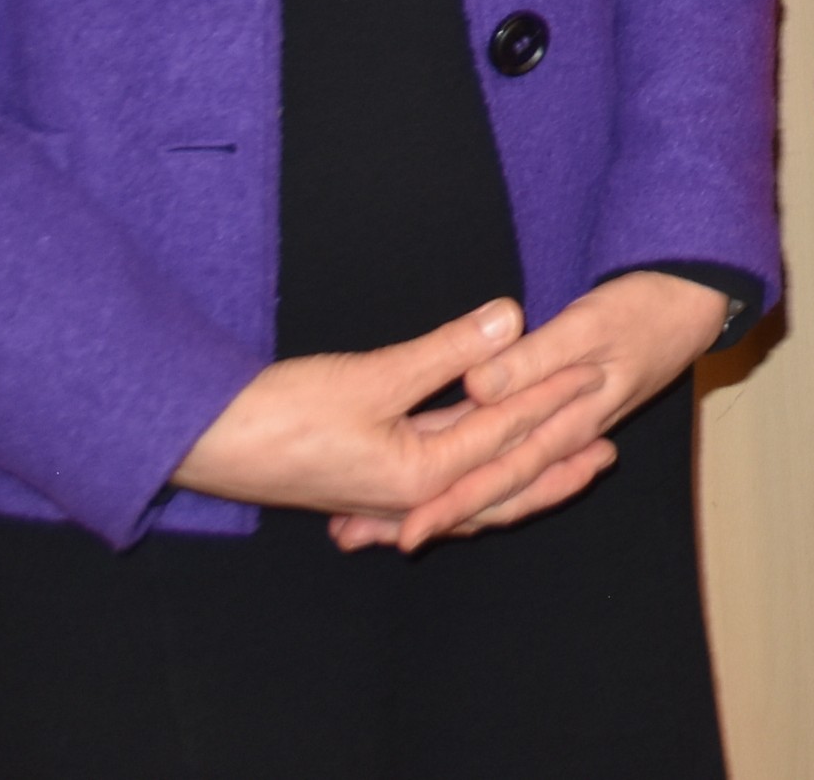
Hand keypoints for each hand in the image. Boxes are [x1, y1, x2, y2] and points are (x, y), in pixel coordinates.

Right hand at [172, 300, 602, 526]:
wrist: (205, 443)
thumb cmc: (281, 414)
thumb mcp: (373, 376)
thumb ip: (447, 350)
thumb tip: (512, 316)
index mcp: (419, 477)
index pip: (505, 435)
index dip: (551, 401)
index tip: (593, 375)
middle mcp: (411, 498)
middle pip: (500, 483)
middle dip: (555, 465)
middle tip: (608, 450)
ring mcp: (388, 496)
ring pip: (472, 490)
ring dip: (520, 475)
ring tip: (567, 462)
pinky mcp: (369, 484)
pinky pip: (439, 487)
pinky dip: (472, 477)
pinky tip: (485, 469)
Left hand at [331, 270, 734, 550]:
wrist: (689, 304)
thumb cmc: (643, 310)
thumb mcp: (587, 326)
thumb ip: (531, 361)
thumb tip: (477, 390)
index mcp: (566, 424)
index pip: (500, 474)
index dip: (452, 502)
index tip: (405, 529)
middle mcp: (558, 440)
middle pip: (490, 492)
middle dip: (433, 517)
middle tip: (370, 541)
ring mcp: (557, 433)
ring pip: (495, 484)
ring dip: (445, 504)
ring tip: (383, 525)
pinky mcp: (554, 419)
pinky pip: (506, 462)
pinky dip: (470, 478)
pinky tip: (436, 482)